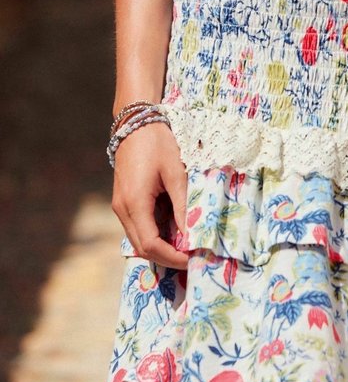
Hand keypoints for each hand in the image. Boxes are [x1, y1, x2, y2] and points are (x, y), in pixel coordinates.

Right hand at [111, 121, 188, 268]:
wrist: (135, 123)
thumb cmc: (158, 144)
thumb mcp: (176, 173)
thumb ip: (183, 205)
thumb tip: (191, 234)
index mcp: (134, 203)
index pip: (151, 245)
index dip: (172, 257)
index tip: (193, 258)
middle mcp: (122, 209)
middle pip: (142, 248)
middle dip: (167, 257)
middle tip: (192, 258)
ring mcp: (120, 206)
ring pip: (138, 239)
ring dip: (161, 247)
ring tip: (186, 246)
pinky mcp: (124, 201)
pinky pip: (138, 227)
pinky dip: (155, 235)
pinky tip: (174, 231)